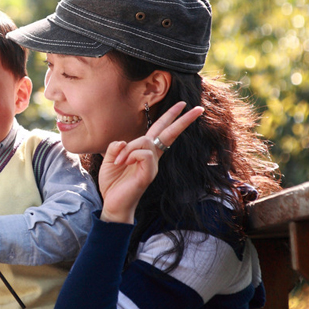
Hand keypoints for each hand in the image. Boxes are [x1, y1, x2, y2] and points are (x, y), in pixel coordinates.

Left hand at [99, 101, 203, 223]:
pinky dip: (130, 155)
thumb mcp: (110, 159)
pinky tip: (124, 164)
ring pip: (146, 141)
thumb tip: (124, 142)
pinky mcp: (149, 173)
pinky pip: (144, 154)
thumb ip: (116, 147)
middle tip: (198, 108)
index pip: (160, 131)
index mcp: (144, 152)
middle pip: (169, 133)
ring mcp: (152, 165)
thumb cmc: (113, 183)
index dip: (171, 117)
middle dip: (182, 120)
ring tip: (120, 161)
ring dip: (129, 148)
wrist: (113, 204)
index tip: (183, 105)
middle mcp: (152, 157)